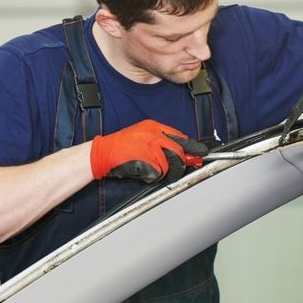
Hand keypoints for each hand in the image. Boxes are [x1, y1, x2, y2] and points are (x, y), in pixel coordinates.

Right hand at [90, 119, 207, 182]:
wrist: (101, 153)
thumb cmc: (121, 147)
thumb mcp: (143, 136)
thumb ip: (162, 141)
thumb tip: (183, 152)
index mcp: (153, 126)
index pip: (179, 136)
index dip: (191, 146)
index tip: (201, 153)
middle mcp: (153, 135)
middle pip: (178, 150)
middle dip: (183, 162)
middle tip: (187, 166)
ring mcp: (149, 147)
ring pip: (169, 164)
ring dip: (165, 171)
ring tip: (152, 168)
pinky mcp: (145, 160)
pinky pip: (158, 172)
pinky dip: (154, 175)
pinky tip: (144, 171)